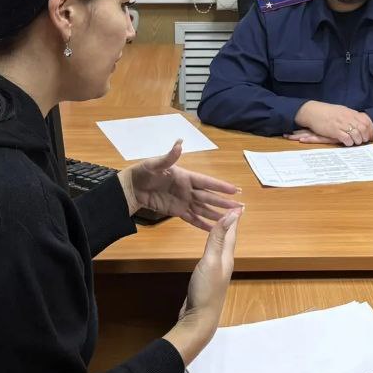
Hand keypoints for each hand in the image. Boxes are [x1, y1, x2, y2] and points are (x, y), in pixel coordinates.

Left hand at [121, 140, 240, 230]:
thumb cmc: (143, 172)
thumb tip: (179, 144)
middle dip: (225, 202)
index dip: (220, 186)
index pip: (207, 182)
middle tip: (240, 207)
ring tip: (231, 219)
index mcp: (186, 177)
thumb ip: (169, 157)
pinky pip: (192, 219)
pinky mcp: (177, 212)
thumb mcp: (155, 164)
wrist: (131, 188)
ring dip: (217, 214)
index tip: (235, 189)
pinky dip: (202, 224)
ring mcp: (184, 201)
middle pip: (209, 197)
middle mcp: (188, 189)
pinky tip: (212, 229)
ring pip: (204, 209)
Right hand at [165, 208, 241, 363]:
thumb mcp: (211, 260)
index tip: (240, 206)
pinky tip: (209, 249)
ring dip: (222, 235)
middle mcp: (224, 263)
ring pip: (221, 248)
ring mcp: (216, 272)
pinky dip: (212, 247)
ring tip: (222, 226)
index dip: (234, 219)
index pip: (232, 233)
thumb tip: (231, 215)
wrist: (199, 318)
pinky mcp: (208, 279)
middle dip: (230, 225)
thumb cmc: (205, 289)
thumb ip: (218, 238)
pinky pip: (212, 256)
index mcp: (227, 257)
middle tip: (232, 212)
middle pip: (228, 240)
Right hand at [294, 101, 372, 145]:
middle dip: (365, 136)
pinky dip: (349, 142)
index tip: (370, 135)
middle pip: (363, 128)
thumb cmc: (326, 112)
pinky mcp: (334, 130)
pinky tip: (347, 142)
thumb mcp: (341, 110)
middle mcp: (347, 117)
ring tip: (355, 142)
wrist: (313, 112)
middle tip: (363, 141)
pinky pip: (346, 138)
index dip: (370, 129)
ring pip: (356, 134)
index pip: (366, 121)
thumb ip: (351, 116)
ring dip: (357, 140)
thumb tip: (360, 122)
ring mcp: (341, 124)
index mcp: (350, 112)